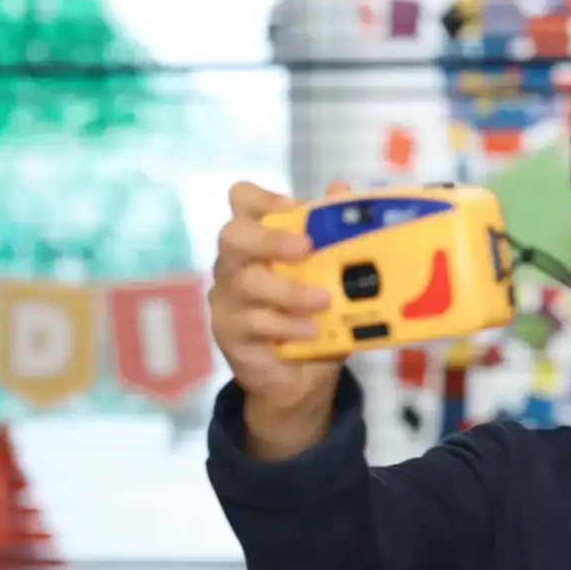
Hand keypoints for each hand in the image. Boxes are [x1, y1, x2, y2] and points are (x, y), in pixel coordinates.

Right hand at [208, 181, 347, 454]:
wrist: (304, 378)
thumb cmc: (318, 317)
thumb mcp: (336, 280)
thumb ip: (338, 237)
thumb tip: (342, 191)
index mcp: (259, 240)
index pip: (241, 201)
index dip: (263, 198)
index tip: (295, 208)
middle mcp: (235, 264)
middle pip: (233, 236)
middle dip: (270, 238)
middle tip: (306, 248)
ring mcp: (227, 299)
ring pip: (244, 282)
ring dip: (288, 290)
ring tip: (324, 300)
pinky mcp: (229, 333)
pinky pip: (251, 323)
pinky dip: (285, 325)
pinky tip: (310, 330)